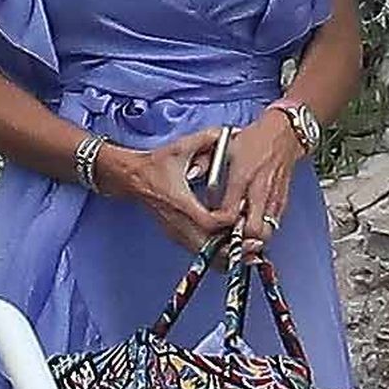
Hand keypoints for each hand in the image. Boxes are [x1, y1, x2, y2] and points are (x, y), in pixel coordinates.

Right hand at [100, 127, 242, 252]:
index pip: (208, 221)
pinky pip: (201, 253)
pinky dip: (218, 255)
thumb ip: (208, 138)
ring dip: (228, 256)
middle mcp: (179, 223)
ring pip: (206, 256)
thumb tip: (233, 132)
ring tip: (250, 253)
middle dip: (234, 249)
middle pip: (210, 248)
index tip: (242, 215)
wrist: (132, 178)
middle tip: (256, 247)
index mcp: (181, 201)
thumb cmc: (156, 164)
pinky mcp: (178, 237)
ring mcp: (177, 233)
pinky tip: (234, 250)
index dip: (228, 222)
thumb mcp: (182, 147)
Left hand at [219, 109, 303, 260]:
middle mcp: (259, 190)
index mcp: (242, 176)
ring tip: (240, 234)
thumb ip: (205, 162)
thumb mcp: (225, 146)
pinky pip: (273, 226)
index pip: (229, 213)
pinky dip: (262, 230)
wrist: (283, 135)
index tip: (212, 224)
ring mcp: (273, 198)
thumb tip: (191, 174)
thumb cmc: (253, 141)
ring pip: (266, 233)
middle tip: (228, 237)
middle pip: (253, 230)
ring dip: (252, 238)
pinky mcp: (282, 202)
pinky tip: (252, 225)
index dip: (219, 224)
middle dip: (240, 239)